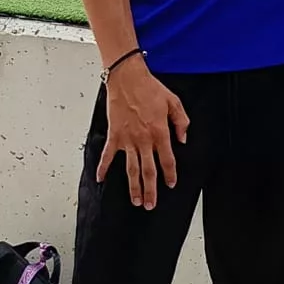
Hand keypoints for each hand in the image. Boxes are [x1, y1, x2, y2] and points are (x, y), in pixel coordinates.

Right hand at [97, 56, 188, 208]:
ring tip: (135, 201)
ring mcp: (127, 139)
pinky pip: (108, 155)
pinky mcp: (114, 135)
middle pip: (149, 171)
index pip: (167, 160)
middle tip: (150, 204)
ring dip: (133, 186)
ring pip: (131, 169)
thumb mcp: (174, 102)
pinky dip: (103, 167)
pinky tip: (100, 179)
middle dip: (150, 190)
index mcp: (160, 132)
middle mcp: (144, 140)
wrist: (127, 78)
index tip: (171, 184)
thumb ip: (181, 122)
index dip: (170, 174)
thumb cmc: (150, 88)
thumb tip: (183, 139)